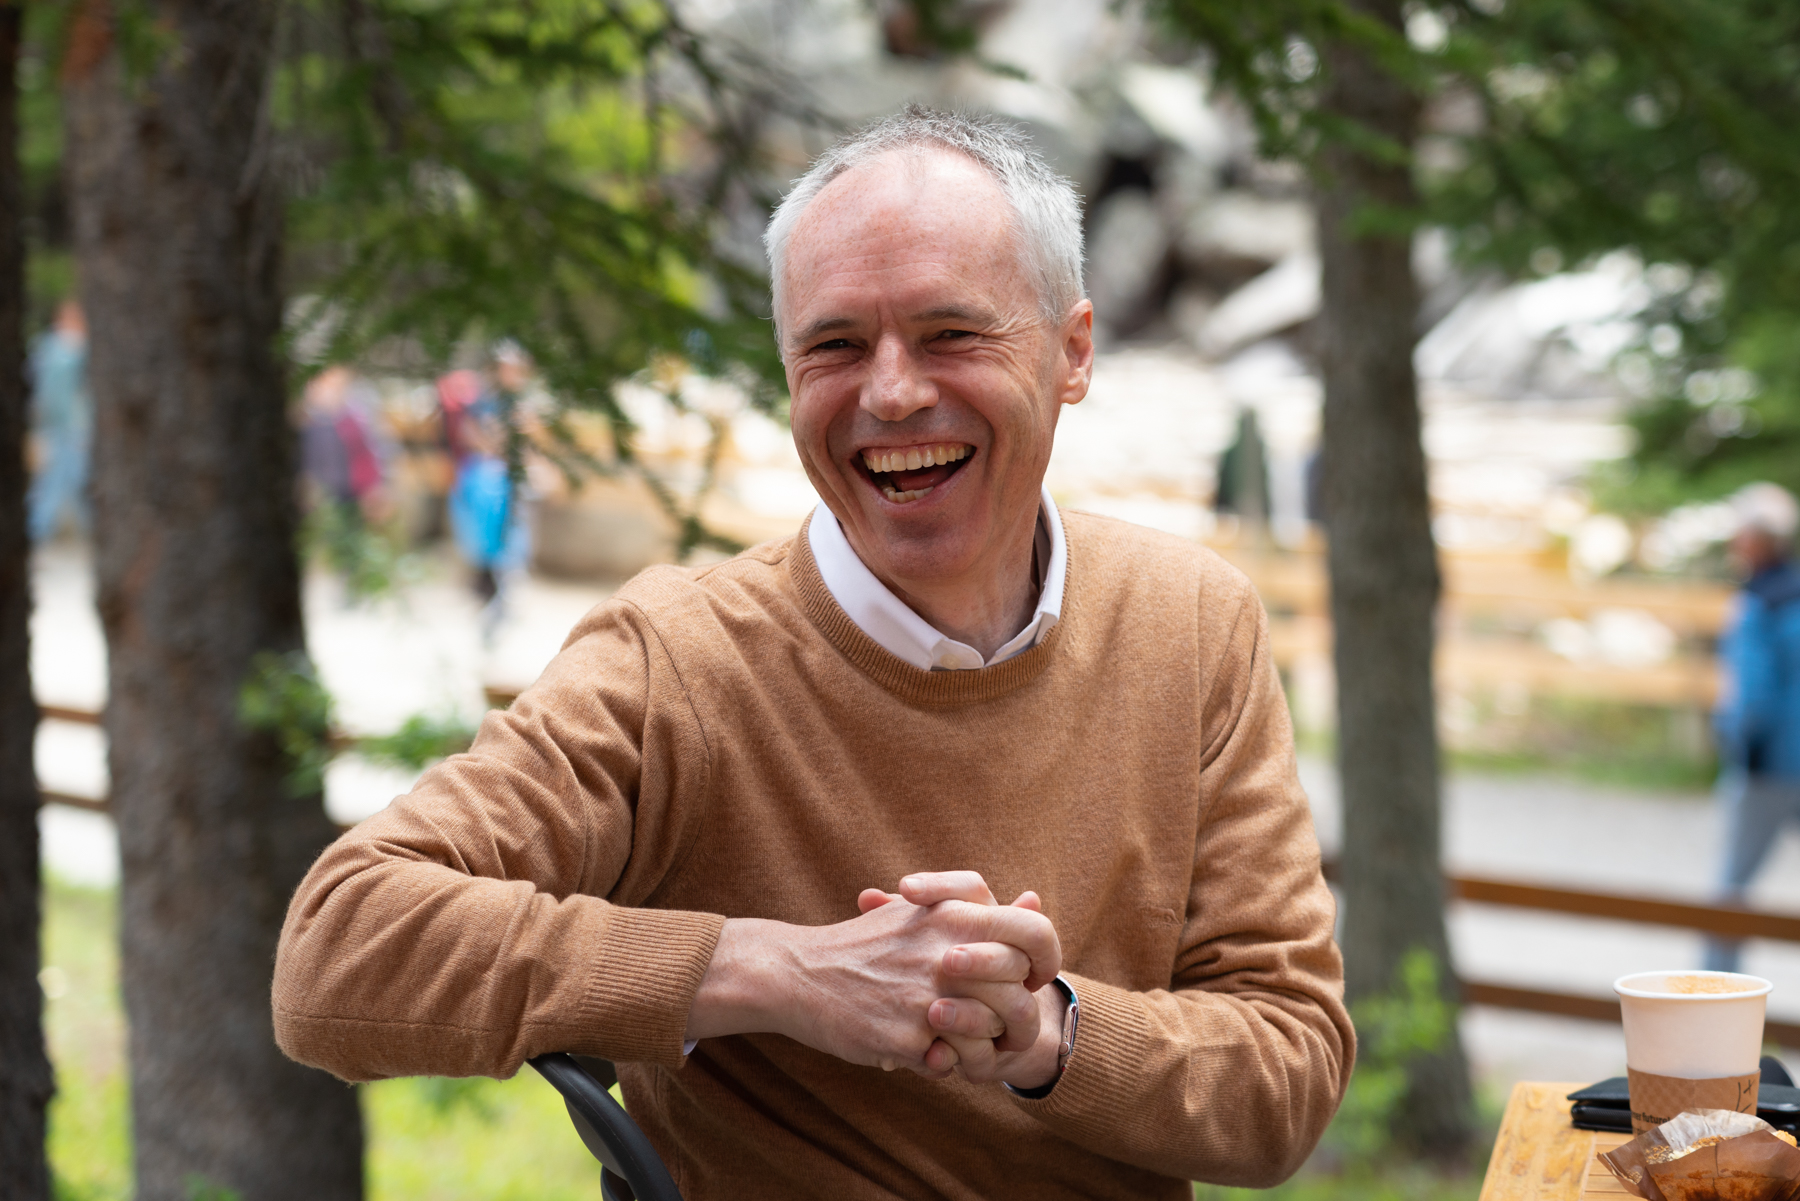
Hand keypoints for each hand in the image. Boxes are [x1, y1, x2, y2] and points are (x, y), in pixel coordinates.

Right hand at [685, 880, 1058, 1077]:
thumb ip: (975, 903)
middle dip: (1010, 1016)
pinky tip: (916, 1048)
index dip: (1045, 960)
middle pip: (1018, 996)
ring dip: (976, 1042)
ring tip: (949, 1035)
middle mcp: (946, 954)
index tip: (1029, 978)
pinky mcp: (906, 1038)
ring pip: (989, 1035)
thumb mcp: (918, 909)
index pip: (1035, 933)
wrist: (797, 974)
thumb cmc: (865, 944)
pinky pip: (949, 1064)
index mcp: (954, 915)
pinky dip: (939, 1063)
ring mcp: (926, 999)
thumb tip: (1033, 897)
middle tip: (988, 1019)